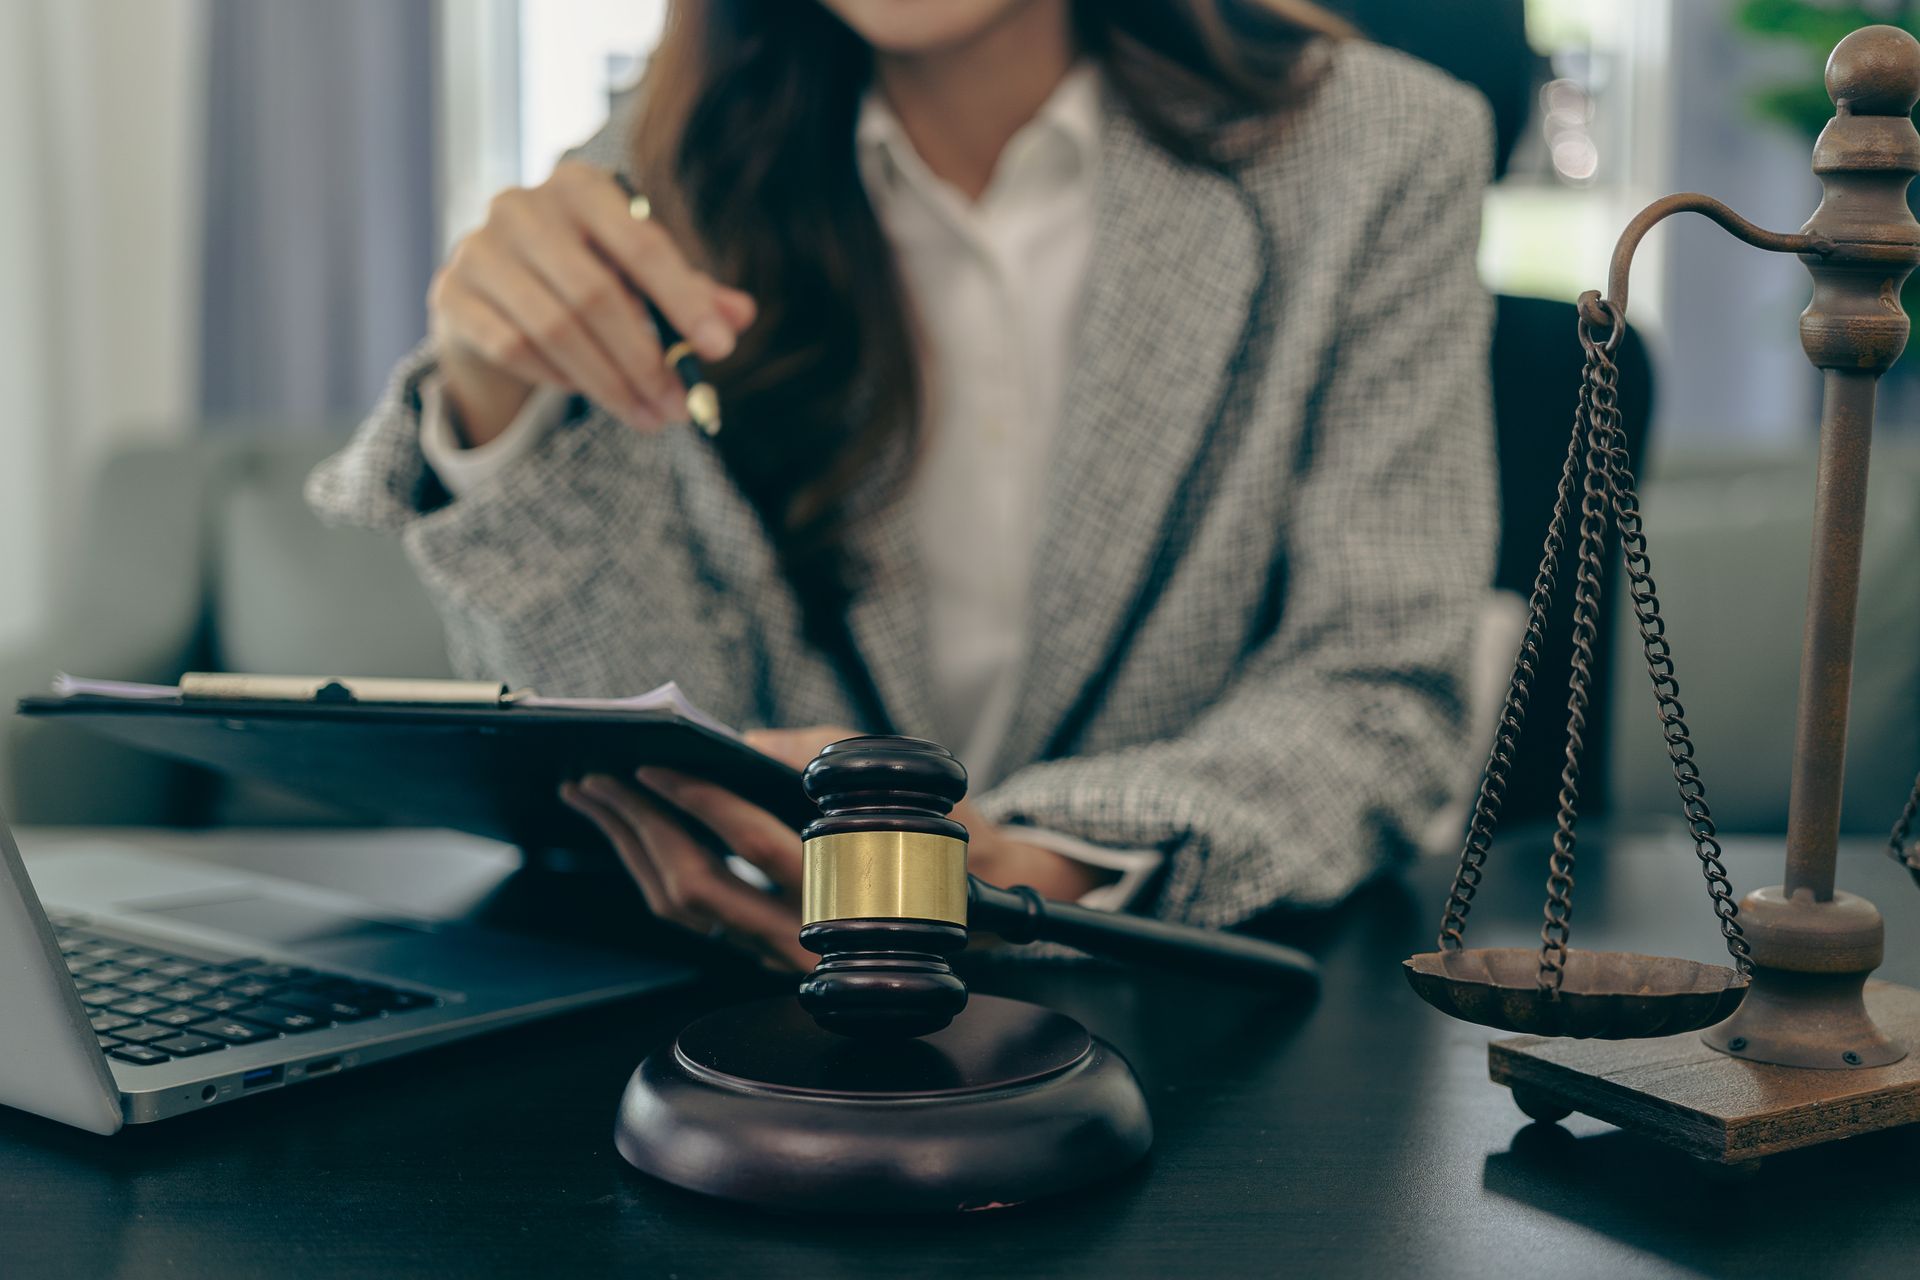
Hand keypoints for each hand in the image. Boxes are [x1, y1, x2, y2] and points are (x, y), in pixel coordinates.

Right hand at [428, 160, 755, 444]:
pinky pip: (513, 348)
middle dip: (645, 361)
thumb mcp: (639, 276)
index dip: (685, 300)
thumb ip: (690, 291)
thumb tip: (741, 315)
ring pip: (554, 329)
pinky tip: (587, 391)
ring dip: (608, 382)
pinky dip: (558, 376)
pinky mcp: (452, 293)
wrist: (491, 287)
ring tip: (649, 416)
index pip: (642, 245)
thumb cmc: (583, 272)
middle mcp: (522, 207)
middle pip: (595, 295)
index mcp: (580, 187)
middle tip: (679, 407)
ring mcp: (478, 248)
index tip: (722, 349)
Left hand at [558, 726, 1115, 969]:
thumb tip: (738, 743)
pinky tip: (628, 829)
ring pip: (683, 907)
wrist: (972, 909)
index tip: (655, 762)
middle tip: (595, 775)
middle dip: (638, 825)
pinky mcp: (758, 951)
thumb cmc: (934, 833)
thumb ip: (814, 755)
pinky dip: (650, 867)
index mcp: (846, 887)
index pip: (756, 846)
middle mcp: (807, 933)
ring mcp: (777, 951)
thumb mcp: (890, 778)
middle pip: (698, 885)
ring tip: (595, 795)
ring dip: (629, 846)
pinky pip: (690, 915)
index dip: (699, 801)